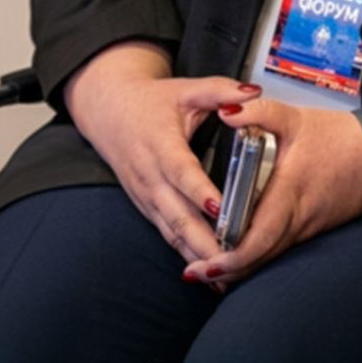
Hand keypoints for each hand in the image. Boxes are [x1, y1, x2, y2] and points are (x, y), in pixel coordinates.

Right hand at [63, 40, 257, 269]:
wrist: (108, 111)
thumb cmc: (152, 101)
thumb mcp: (188, 88)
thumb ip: (222, 90)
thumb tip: (253, 92)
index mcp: (161, 145)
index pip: (181, 172)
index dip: (199, 192)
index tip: (219, 209)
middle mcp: (150, 176)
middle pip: (176, 213)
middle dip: (202, 238)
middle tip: (230, 257)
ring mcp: (145, 195)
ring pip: (170, 230)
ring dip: (194, 253)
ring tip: (222, 274)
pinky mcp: (145, 205)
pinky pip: (165, 232)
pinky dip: (184, 252)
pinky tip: (204, 269)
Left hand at [182, 98, 361, 287]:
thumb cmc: (340, 137)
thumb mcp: (297, 118)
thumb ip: (259, 112)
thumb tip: (226, 111)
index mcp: (289, 192)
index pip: (257, 238)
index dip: (229, 258)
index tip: (205, 263)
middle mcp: (298, 217)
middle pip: (258, 257)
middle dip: (226, 271)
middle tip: (194, 273)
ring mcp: (307, 226)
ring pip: (270, 257)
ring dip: (241, 267)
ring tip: (210, 271)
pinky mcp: (314, 227)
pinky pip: (282, 248)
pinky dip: (259, 256)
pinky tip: (243, 255)